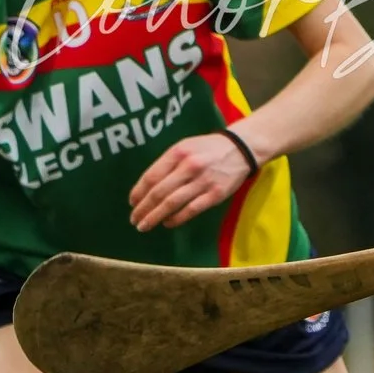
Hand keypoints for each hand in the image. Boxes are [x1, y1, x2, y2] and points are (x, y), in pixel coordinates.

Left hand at [130, 132, 255, 231]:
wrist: (241, 148)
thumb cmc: (208, 148)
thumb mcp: (185, 147)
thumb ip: (167, 164)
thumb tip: (146, 188)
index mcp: (178, 152)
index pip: (151, 176)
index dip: (138, 192)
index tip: (132, 203)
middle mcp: (189, 166)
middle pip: (159, 192)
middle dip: (143, 208)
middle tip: (134, 219)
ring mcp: (203, 181)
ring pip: (172, 203)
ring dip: (155, 217)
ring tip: (145, 225)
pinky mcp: (215, 194)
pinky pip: (191, 210)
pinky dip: (176, 219)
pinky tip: (167, 223)